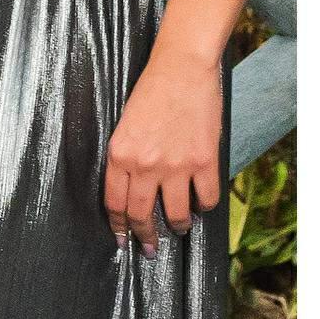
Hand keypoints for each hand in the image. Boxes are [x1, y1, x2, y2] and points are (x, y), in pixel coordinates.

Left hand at [103, 47, 225, 249]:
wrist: (181, 70)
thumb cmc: (151, 93)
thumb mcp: (125, 126)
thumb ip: (126, 158)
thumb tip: (132, 189)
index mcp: (119, 155)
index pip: (114, 203)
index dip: (118, 226)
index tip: (122, 239)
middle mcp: (145, 165)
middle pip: (141, 214)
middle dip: (145, 237)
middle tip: (149, 248)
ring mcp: (176, 165)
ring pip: (175, 214)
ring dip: (177, 226)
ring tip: (179, 228)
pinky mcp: (204, 161)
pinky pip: (205, 199)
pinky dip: (204, 206)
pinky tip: (201, 205)